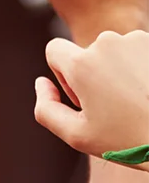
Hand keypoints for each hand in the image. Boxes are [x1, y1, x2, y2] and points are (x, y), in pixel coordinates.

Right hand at [34, 31, 148, 158]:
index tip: (82, 96)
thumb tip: (43, 83)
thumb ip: (45, 108)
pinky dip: (144, 71)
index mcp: (83, 63)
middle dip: (95, 75)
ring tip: (138, 103)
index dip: (61, 74)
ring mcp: (140, 40)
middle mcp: (110, 43)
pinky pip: (142, 53)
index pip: (54, 50)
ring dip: (121, 72)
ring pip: (118, 52)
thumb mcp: (76, 136)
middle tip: (114, 108)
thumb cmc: (130, 142)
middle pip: (89, 53)